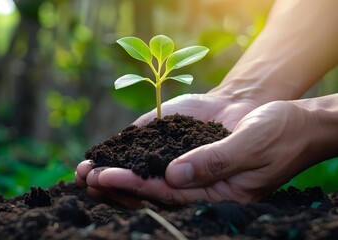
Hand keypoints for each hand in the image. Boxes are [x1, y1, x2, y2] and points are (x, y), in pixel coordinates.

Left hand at [78, 100, 320, 205]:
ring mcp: (183, 163)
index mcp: (213, 193)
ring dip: (113, 172)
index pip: (168, 195)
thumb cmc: (274, 130)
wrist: (271, 108)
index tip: (106, 177)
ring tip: (82, 171)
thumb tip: (175, 176)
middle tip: (85, 178)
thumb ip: (217, 161)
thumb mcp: (253, 143)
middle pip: (148, 191)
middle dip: (115, 185)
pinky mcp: (176, 143)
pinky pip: (148, 151)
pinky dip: (124, 152)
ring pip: (143, 174)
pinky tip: (101, 153)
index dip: (135, 186)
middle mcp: (193, 182)